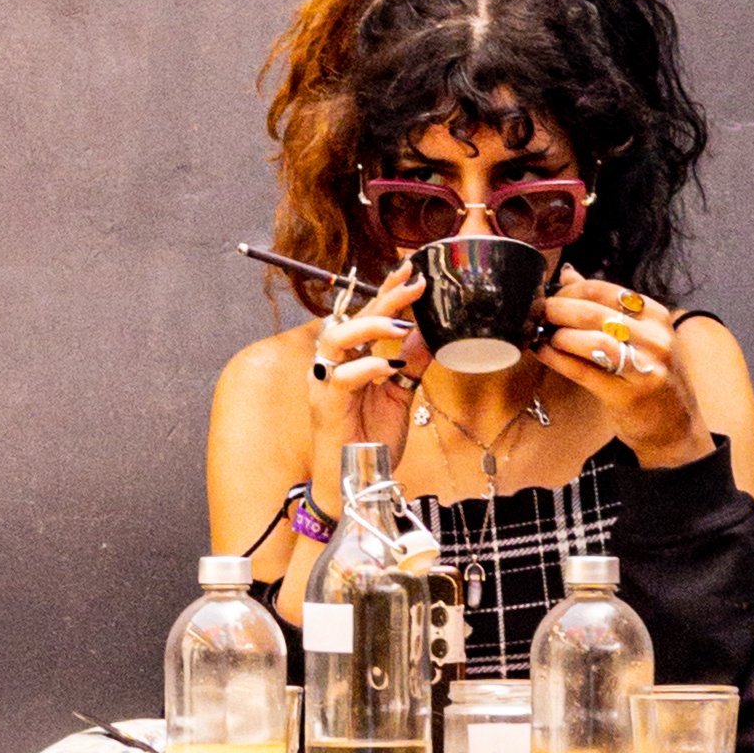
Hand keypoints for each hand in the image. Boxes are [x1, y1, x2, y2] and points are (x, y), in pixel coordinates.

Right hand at [306, 261, 427, 498]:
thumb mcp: (400, 396)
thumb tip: (429, 332)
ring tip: (399, 322)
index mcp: (351, 360)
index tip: (412, 270)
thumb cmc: (370, 440)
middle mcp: (334, 365)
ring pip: (337, 339)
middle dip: (384, 298)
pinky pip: (340, 378)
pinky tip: (388, 367)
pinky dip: (366, 368)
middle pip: (353, 319)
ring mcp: (325, 384)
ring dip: (369, 327)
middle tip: (414, 283)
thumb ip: (410, 364)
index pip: (368, 316)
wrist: (355, 482)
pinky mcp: (324, 405)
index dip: (387, 292)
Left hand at [536, 272, 712, 468]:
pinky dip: (558, 360)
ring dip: (560, 336)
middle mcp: (654, 338)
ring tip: (542, 336)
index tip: (549, 296)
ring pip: (593, 341)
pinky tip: (543, 353)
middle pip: (595, 314)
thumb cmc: (650, 375)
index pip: (604, 291)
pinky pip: (585, 372)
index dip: (569, 292)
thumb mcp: (637, 334)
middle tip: (537, 313)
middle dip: (558, 311)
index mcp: (655, 315)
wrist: (674, 426)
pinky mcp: (629, 396)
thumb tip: (568, 274)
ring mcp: (645, 367)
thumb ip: (603, 304)